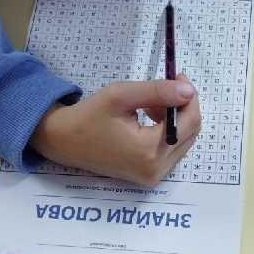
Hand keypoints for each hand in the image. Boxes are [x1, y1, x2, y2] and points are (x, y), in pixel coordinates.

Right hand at [30, 75, 200, 186]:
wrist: (63, 140)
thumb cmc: (88, 116)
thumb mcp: (121, 95)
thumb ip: (157, 91)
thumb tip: (188, 91)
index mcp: (149, 151)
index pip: (189, 122)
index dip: (189, 97)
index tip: (178, 76)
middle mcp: (155, 170)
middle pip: (190, 133)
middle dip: (182, 108)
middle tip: (163, 89)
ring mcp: (152, 177)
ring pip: (183, 141)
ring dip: (174, 119)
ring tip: (150, 104)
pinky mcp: (148, 176)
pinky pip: (171, 150)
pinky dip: (167, 131)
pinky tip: (149, 119)